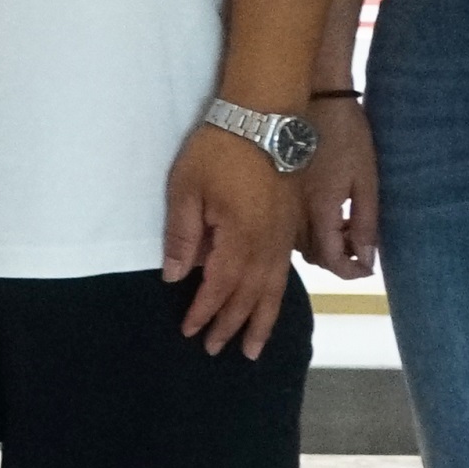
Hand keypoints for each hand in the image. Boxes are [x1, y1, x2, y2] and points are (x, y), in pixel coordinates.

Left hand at [164, 114, 302, 356]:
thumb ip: (182, 237)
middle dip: (232, 326)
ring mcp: (284, 237)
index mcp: (240, 239)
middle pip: (250, 297)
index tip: (190, 333)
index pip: (219, 288)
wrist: (266, 116)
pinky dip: (276, 296)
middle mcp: (268, 246)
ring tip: (254, 348)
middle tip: (217, 350)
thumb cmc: (219, 149)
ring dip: (262, 321)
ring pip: (273, 290)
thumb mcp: (187, 189)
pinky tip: (270, 304)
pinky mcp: (292, 226)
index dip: (204, 312)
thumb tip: (176, 278)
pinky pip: (285, 273)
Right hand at [296, 98, 379, 280]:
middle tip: (358, 241)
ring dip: (322, 244)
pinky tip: (325, 212)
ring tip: (344, 225)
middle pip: (313, 257)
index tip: (367, 268)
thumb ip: (366, 222)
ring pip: (299, 243)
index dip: (351, 270)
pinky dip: (309, 229)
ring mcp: (284, 201)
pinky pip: (291, 225)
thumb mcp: (366, 179)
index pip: (331, 260)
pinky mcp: (279, 189)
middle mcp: (295, 213)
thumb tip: (367, 258)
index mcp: (320, 212)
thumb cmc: (347, 134)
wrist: (314, 95)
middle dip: (337, 258)